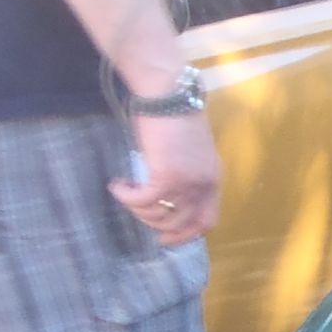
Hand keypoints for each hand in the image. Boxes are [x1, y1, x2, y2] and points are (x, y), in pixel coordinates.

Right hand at [110, 111, 220, 247]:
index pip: (207, 221)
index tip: (166, 238)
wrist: (169, 93)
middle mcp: (204, 185)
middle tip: (138, 215)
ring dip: (137, 209)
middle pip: (181, 223)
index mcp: (213, 180)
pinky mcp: (166, 175)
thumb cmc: (174, 116)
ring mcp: (187, 182)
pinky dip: (126, 197)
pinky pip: (142, 200)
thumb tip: (166, 195)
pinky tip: (117, 185)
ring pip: (159, 214)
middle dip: (157, 226)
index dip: (186, 235)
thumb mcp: (189, 152)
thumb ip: (186, 175)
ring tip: (125, 192)